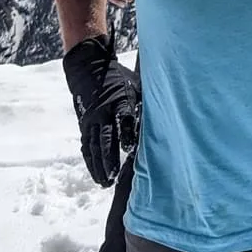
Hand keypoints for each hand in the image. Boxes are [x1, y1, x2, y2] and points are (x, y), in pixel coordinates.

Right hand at [62, 34, 140, 186]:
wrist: (88, 68)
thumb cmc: (119, 78)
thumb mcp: (135, 84)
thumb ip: (145, 100)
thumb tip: (166, 115)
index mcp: (120, 100)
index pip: (124, 118)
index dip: (126, 133)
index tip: (129, 148)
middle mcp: (104, 112)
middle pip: (106, 138)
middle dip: (109, 158)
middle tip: (112, 177)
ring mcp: (92, 119)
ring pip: (94, 146)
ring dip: (99, 165)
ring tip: (104, 182)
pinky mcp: (84, 124)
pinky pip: (87, 145)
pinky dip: (90, 161)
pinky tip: (95, 173)